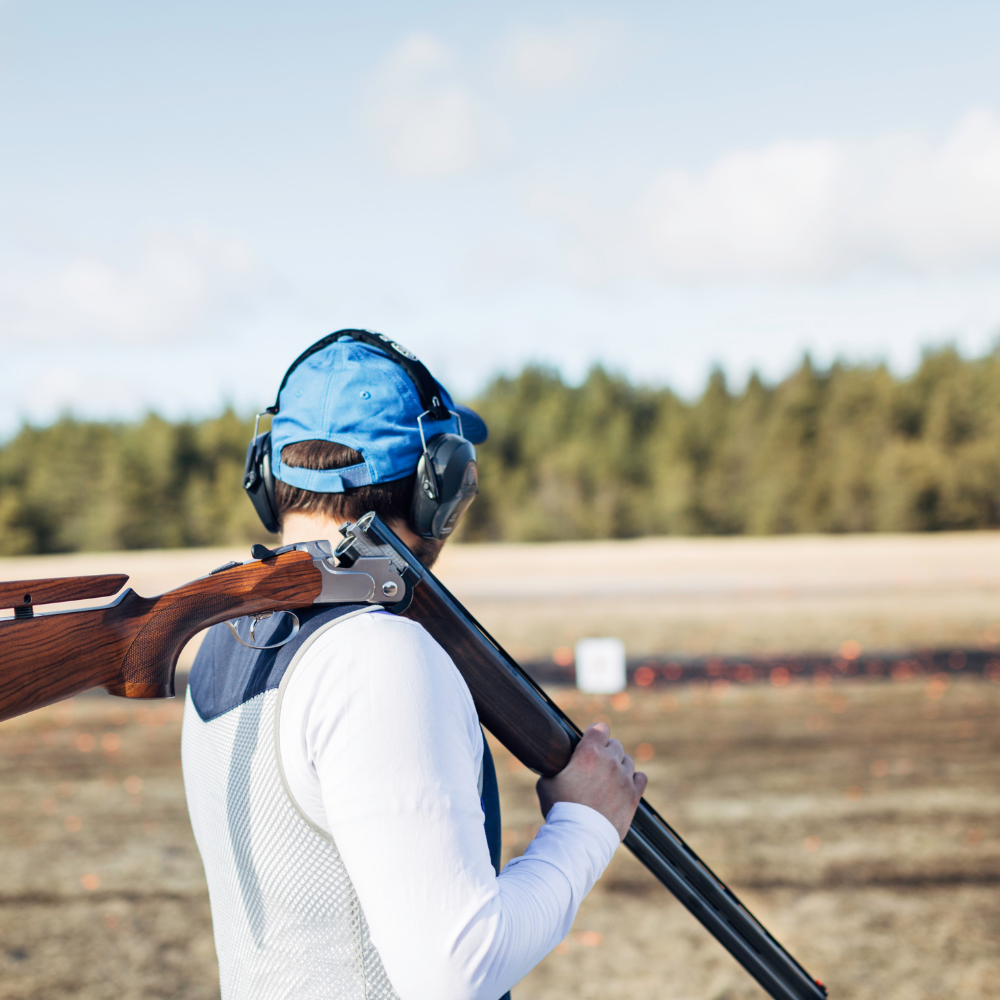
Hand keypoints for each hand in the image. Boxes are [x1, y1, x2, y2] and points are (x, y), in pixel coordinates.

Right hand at [536, 723, 647, 839]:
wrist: (578, 837)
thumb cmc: (560, 810)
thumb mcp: (546, 782)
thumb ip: (555, 768)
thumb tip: (554, 766)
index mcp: (589, 752)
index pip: (600, 728)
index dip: (594, 733)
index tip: (591, 740)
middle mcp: (609, 761)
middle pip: (615, 744)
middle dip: (606, 751)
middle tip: (595, 765)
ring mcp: (624, 778)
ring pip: (627, 760)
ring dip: (618, 765)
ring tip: (608, 778)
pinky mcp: (633, 796)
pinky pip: (641, 778)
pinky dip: (633, 779)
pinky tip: (624, 785)